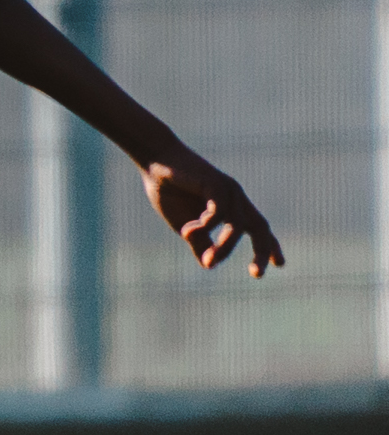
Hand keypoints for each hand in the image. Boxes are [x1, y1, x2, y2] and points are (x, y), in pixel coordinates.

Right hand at [140, 150, 283, 277]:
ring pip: (238, 225)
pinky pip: (220, 212)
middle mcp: (235, 197)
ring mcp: (227, 189)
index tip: (279, 265)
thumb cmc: (168, 189)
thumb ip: (199, 242)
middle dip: (262, 251)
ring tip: (209, 259)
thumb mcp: (185, 224)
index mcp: (231, 206)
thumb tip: (209, 264)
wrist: (154, 160)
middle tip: (257, 274)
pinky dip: (206, 226)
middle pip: (260, 226)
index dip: (268, 246)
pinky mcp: (215, 183)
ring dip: (225, 247)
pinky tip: (188, 231)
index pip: (257, 227)